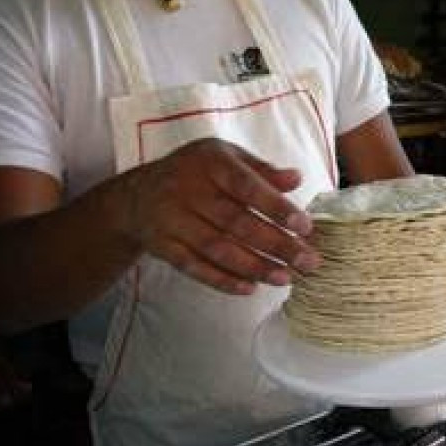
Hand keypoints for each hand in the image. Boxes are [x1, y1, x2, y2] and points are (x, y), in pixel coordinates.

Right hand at [121, 138, 320, 294]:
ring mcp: (171, 218)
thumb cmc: (196, 173)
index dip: (276, 207)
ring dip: (254, 266)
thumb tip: (296, 178)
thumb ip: (261, 170)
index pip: (246, 186)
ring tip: (285, 278)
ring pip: (216, 248)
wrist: (137, 194)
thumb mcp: (226, 157)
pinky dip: (222, 280)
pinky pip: (194, 266)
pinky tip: (250, 287)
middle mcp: (187, 188)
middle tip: (308, 262)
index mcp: (210, 161)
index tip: (305, 227)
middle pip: (236, 222)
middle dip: (276, 245)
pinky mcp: (162, 245)